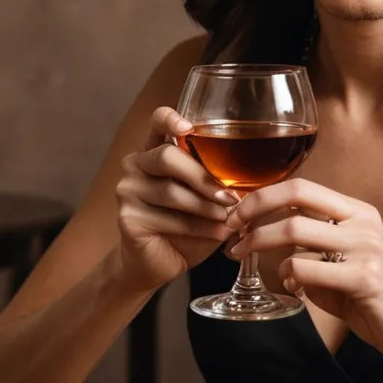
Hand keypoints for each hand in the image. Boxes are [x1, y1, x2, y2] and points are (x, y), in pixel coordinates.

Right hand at [115, 107, 238, 289]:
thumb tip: (254, 178)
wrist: (160, 263)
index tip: (188, 128)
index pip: (157, 121)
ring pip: (172, 191)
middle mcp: (136, 165)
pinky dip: (200, 228)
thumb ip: (218, 182)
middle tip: (230, 197)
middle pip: (168, 156)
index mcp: (155, 150)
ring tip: (228, 218)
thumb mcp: (205, 198)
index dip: (170, 119)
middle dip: (204, 177)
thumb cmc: (187, 225)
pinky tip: (218, 234)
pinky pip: (169, 219)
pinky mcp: (127, 219)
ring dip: (206, 206)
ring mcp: (127, 191)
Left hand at [225, 179, 382, 368]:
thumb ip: (310, 246)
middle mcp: (363, 221)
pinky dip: (288, 278)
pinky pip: (305, 269)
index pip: (301, 186)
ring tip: (243, 257)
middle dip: (252, 210)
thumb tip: (260, 234)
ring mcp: (366, 247)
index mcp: (357, 211)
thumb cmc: (371, 299)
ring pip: (294, 232)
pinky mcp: (365, 277)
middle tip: (230, 232)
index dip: (262, 196)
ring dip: (258, 244)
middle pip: (295, 196)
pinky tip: (294, 290)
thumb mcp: (340, 262)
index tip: (236, 215)